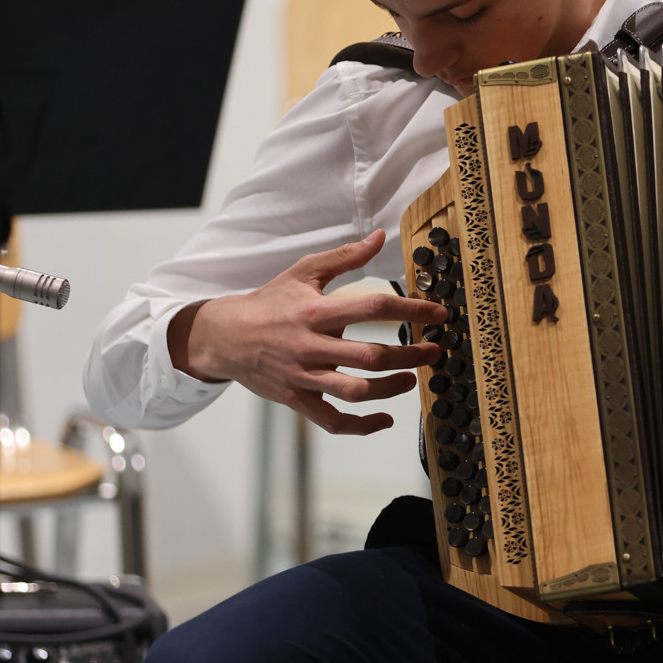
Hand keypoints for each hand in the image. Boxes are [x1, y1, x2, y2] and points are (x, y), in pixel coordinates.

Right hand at [167, 230, 444, 434]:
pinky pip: (334, 421)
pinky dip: (362, 425)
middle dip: (410, 355)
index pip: (373, 307)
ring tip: (412, 380)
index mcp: (316, 311)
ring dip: (392, 388)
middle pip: (371, 355)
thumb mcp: (303, 273)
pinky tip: (385, 418)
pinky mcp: (298, 400)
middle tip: (434, 352)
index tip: (439, 314)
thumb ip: (345, 257)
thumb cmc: (268, 303)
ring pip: (356, 391)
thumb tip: (380, 237)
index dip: (411, 310)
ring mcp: (304, 376)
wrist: (224, 337)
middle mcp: (311, 345)